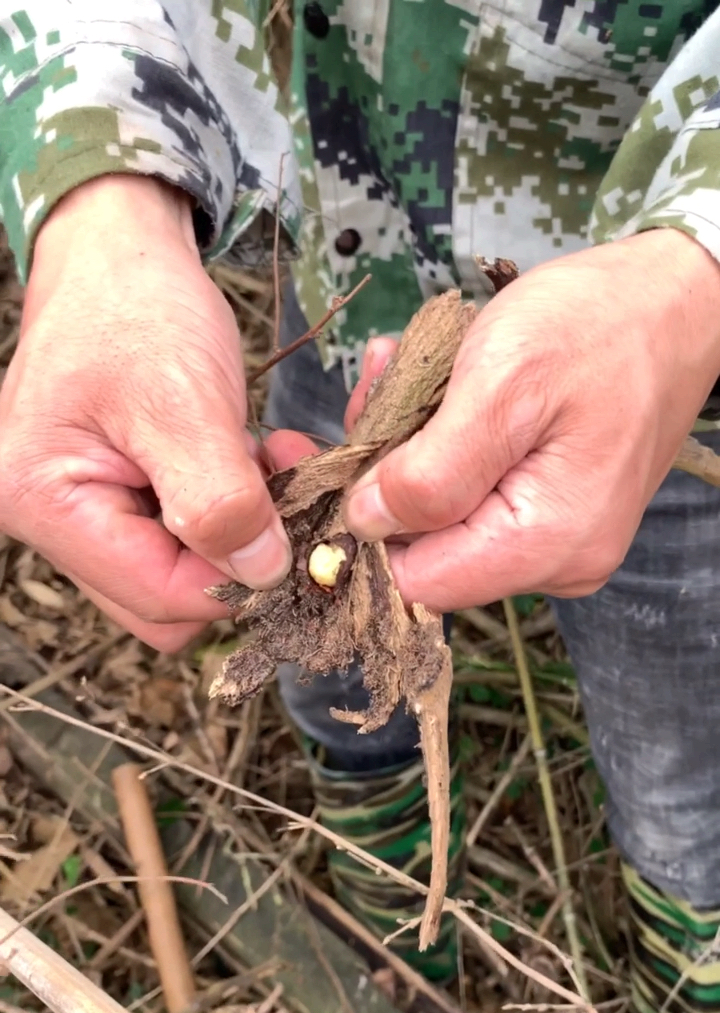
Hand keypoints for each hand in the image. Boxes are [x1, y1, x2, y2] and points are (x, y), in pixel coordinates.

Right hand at [0, 175, 308, 650]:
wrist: (120, 249)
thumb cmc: (137, 307)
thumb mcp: (184, 400)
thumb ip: (221, 500)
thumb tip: (263, 576)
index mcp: (45, 503)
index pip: (159, 597)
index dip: (236, 581)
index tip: (298, 535)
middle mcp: (49, 522)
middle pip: (165, 603)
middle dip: (236, 560)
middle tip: (286, 494)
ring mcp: (80, 515)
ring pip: (179, 577)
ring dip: (238, 535)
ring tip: (269, 466)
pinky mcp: (114, 500)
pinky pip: (180, 542)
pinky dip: (228, 514)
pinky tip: (249, 464)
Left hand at [344, 230, 719, 610]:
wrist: (676, 300)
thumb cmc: (597, 325)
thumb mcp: (503, 384)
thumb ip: (430, 472)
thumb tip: (364, 527)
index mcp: (546, 545)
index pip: (416, 582)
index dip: (365, 525)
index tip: (341, 453)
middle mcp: (557, 564)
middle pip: (426, 552)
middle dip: (387, 473)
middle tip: (385, 387)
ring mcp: (558, 542)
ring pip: (442, 521)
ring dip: (410, 449)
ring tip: (413, 372)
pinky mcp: (552, 514)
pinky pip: (473, 497)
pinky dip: (442, 444)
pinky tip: (442, 388)